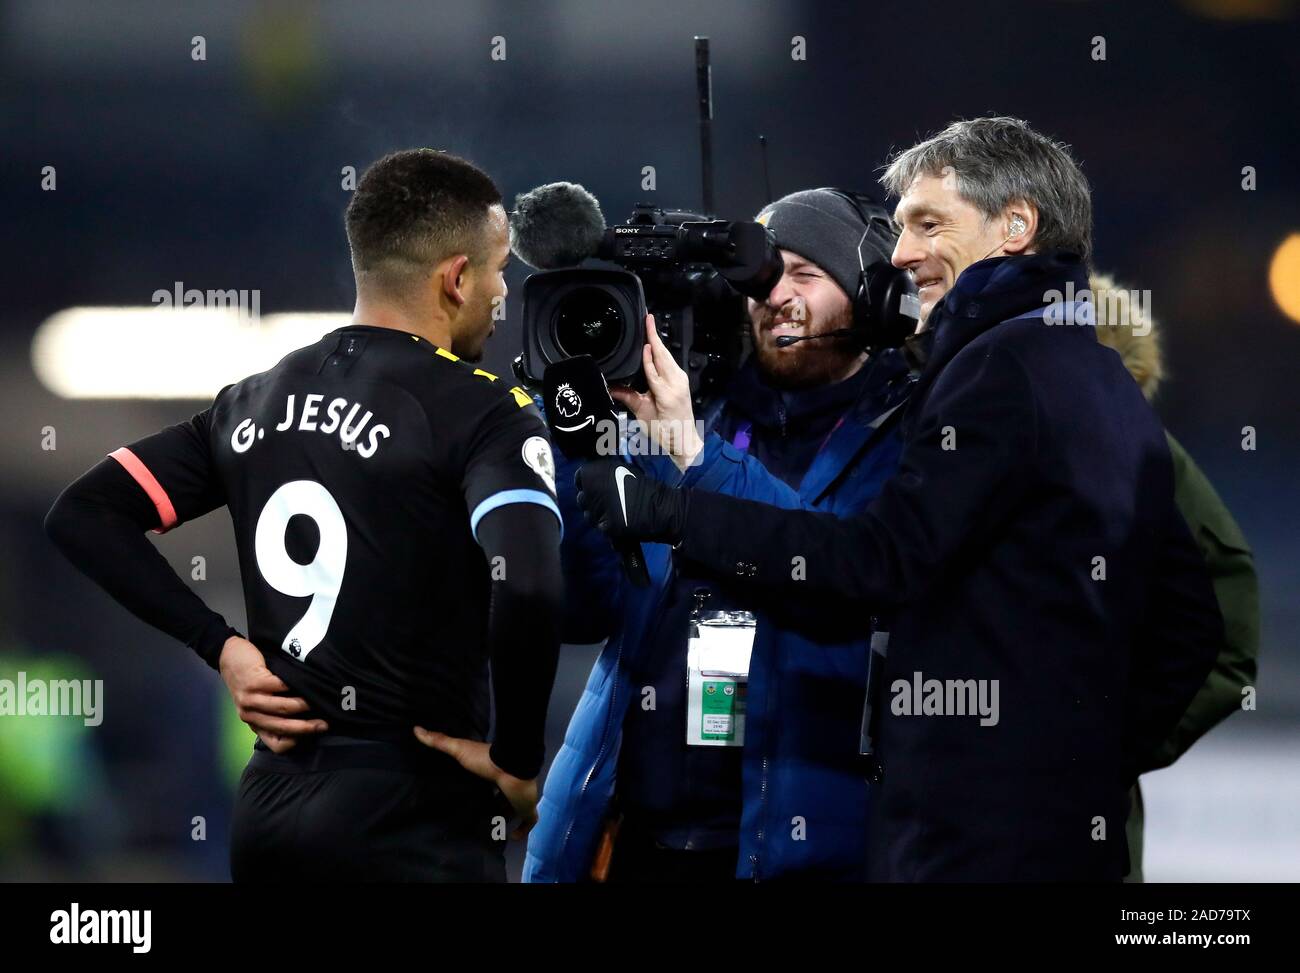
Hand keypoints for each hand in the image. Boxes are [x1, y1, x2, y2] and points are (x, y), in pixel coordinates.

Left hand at [218, 635, 326, 753]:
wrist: (228, 655)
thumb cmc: (248, 679)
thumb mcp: (257, 702)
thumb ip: (273, 713)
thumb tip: (305, 720)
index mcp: (253, 723)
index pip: (276, 744)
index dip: (296, 741)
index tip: (312, 732)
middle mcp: (250, 715)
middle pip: (281, 728)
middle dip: (306, 727)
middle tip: (324, 724)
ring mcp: (250, 699)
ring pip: (282, 707)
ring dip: (303, 704)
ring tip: (316, 698)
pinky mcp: (253, 682)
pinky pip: (279, 686)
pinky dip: (293, 684)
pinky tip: (303, 681)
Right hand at [412, 728, 538, 839]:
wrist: (513, 767)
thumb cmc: (486, 759)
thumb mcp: (459, 749)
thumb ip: (440, 741)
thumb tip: (416, 729)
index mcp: (496, 771)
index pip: (492, 780)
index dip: (486, 787)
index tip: (475, 793)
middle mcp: (509, 783)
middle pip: (504, 795)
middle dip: (497, 804)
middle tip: (483, 816)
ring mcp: (520, 796)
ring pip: (516, 808)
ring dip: (508, 816)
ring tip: (493, 829)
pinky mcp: (527, 808)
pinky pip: (528, 822)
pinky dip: (522, 830)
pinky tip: (512, 837)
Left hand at [574, 457, 687, 543]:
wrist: (660, 507)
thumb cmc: (643, 485)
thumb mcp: (620, 469)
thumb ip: (604, 473)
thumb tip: (592, 477)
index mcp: (594, 471)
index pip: (579, 479)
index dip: (588, 485)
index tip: (598, 489)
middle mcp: (590, 489)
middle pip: (581, 499)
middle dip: (592, 502)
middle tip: (610, 503)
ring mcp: (597, 509)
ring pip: (589, 516)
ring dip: (599, 516)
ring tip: (617, 513)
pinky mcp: (605, 525)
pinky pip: (601, 528)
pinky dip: (609, 527)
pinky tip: (621, 522)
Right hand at [610, 314, 703, 470]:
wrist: (684, 440)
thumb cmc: (664, 431)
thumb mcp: (643, 415)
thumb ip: (628, 398)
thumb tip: (610, 387)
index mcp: (665, 392)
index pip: (653, 367)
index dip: (647, 352)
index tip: (643, 337)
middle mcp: (675, 382)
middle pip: (663, 355)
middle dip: (654, 336)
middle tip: (647, 318)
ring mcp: (681, 380)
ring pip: (667, 357)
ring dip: (658, 341)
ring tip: (649, 326)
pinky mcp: (682, 381)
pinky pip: (670, 363)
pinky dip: (662, 353)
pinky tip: (655, 346)